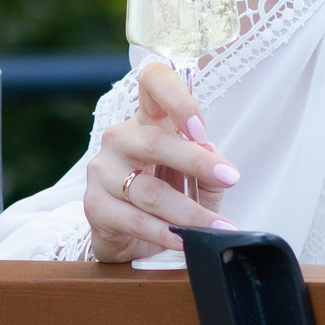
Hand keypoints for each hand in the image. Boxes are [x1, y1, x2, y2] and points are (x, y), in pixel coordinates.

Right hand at [86, 62, 240, 261]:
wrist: (127, 235)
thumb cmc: (165, 195)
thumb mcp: (193, 178)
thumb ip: (208, 169)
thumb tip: (221, 167)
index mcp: (147, 119)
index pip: (154, 83)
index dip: (177, 98)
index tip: (200, 127)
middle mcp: (120, 138)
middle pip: (154, 141)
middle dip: (196, 161)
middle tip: (230, 177)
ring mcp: (102, 171)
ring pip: (148, 190)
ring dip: (188, 212)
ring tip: (217, 227)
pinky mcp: (94, 206)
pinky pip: (135, 221)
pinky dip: (166, 234)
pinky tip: (186, 240)